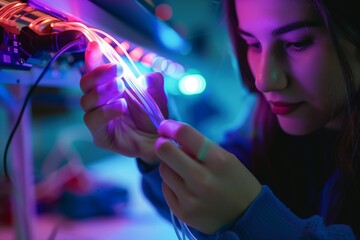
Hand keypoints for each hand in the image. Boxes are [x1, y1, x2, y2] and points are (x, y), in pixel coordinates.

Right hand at [80, 41, 167, 163]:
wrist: (159, 140)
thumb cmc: (153, 116)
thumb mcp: (156, 96)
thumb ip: (152, 83)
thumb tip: (148, 76)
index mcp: (108, 89)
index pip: (94, 72)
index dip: (92, 58)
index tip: (96, 45)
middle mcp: (99, 103)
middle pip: (85, 84)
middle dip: (99, 73)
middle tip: (119, 70)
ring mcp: (98, 119)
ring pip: (86, 101)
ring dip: (103, 91)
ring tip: (121, 88)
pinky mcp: (100, 136)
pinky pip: (93, 121)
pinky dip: (106, 111)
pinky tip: (121, 106)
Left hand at [155, 120, 260, 233]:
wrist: (249, 218)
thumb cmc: (237, 182)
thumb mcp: (227, 158)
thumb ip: (200, 147)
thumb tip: (172, 138)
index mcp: (218, 160)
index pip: (185, 134)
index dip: (170, 127)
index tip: (166, 127)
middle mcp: (202, 179)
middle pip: (165, 151)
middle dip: (163, 144)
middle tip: (165, 145)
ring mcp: (191, 198)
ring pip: (164, 170)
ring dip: (170, 166)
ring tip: (184, 171)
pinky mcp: (183, 212)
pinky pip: (166, 188)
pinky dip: (172, 184)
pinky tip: (186, 187)